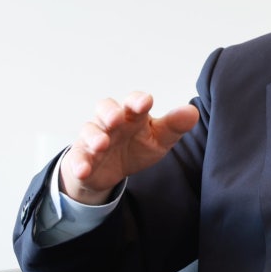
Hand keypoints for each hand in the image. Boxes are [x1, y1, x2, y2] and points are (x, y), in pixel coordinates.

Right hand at [60, 92, 199, 204]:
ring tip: (102, 144)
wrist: (110, 171)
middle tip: (117, 118)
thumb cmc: (137, 146)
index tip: (146, 102)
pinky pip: (77, 158)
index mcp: (133, 115)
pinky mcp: (81, 157)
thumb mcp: (159, 139)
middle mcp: (111, 122)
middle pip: (105, 108)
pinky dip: (79, 163)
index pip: (134, 102)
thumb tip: (192, 112)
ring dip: (94, 136)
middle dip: (110, 111)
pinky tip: (84, 170)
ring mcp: (94, 138)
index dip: (138, 100)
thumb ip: (174, 126)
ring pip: (89, 130)